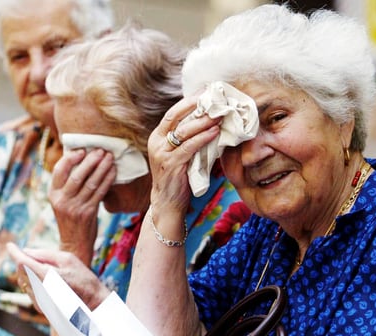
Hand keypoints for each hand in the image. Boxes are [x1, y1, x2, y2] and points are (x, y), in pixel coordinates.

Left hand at [8, 243, 109, 310]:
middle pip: (21, 271)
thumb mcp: (67, 259)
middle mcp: (40, 290)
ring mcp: (39, 300)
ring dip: (28, 272)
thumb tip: (26, 251)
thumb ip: (45, 254)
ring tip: (46, 270)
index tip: (10, 245)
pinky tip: (46, 281)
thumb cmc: (83, 278)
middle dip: (24, 261)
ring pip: (23, 281)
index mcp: (47, 276)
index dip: (14, 252)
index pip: (22, 262)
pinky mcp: (40, 307)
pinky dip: (32, 282)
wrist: (92, 303)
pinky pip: (29, 290)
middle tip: (35, 256)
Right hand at [48, 148, 115, 263]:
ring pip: (90, 182)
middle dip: (90, 160)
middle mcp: (62, 200)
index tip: (82, 150)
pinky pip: (100, 192)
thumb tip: (82, 161)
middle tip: (100, 150)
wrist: (74, 245)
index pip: (58, 171)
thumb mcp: (62, 202)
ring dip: (102, 168)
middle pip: (77, 175)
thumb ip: (67, 186)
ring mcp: (75, 207)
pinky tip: (113, 171)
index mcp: (53, 194)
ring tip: (109, 157)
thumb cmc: (71, 219)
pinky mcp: (88, 213)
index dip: (70, 158)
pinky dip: (107, 180)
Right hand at [147, 95, 221, 213]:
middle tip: (215, 99)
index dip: (189, 101)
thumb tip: (209, 119)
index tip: (206, 92)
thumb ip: (187, 138)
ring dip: (203, 121)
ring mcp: (161, 153)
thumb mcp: (180, 153)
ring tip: (219, 115)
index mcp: (157, 136)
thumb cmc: (178, 176)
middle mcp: (156, 142)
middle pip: (175, 116)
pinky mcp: (170, 164)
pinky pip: (189, 147)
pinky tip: (215, 132)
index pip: (173, 113)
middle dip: (196, 106)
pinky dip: (203, 138)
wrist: (167, 202)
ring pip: (183, 131)